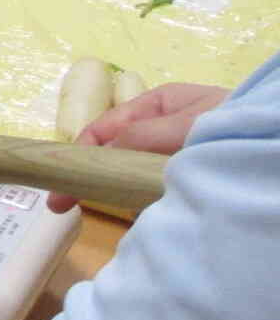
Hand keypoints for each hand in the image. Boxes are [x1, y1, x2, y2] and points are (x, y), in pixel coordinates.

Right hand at [45, 82, 227, 211]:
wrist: (276, 147)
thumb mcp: (190, 124)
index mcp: (158, 105)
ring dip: (115, 190)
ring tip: (96, 211)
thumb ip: (145, 135)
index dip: (79, 153)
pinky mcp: (189, 178)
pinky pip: (154, 189)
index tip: (61, 184)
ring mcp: (175, 154)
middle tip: (64, 207)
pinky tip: (135, 214)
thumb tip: (102, 153)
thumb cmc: (239, 125)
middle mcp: (163, 128)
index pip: (105, 127)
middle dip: (89, 175)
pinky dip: (140, 201)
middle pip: (114, 151)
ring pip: (132, 172)